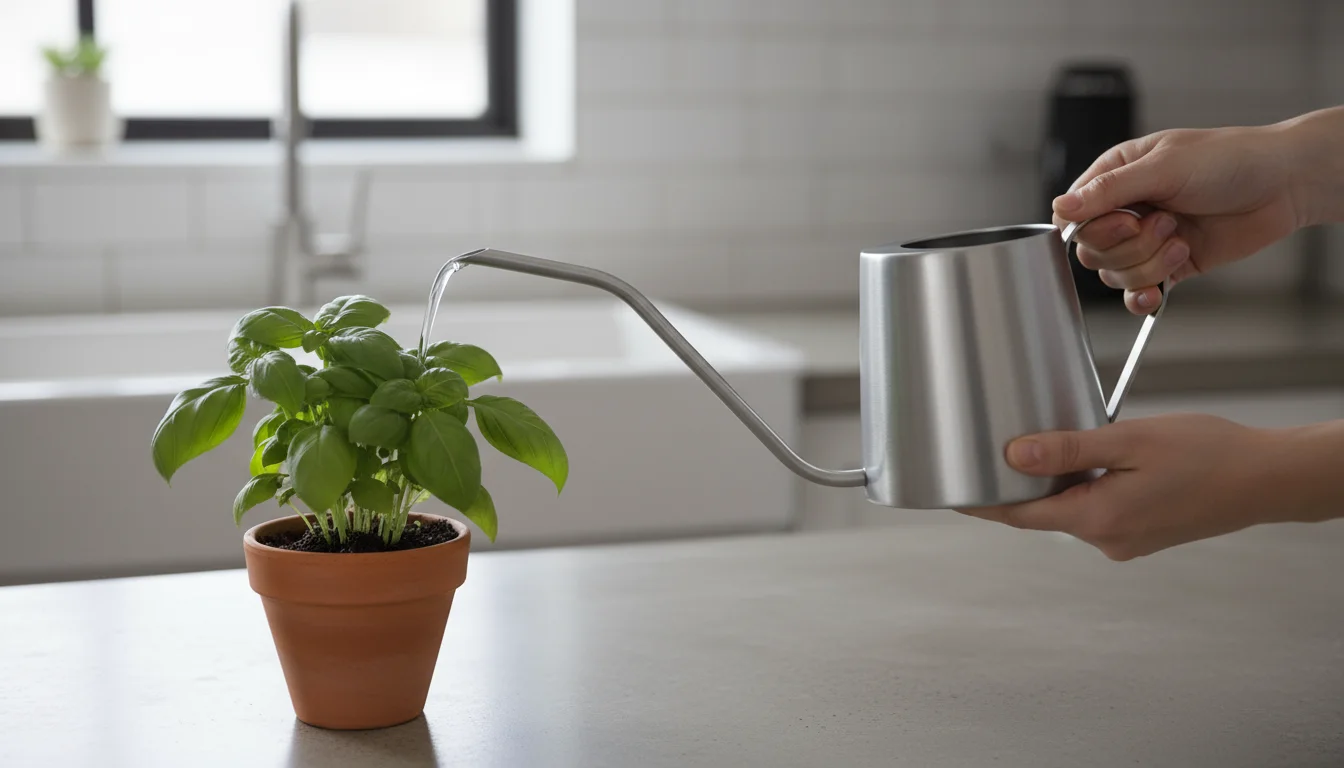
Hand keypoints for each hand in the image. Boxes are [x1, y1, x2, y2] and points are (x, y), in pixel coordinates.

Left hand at [957, 414, 1288, 560]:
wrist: (1266, 478)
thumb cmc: (1208, 452)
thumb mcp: (1130, 440)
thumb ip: (1069, 448)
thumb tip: (1014, 454)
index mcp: (1096, 519)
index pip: (1018, 514)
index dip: (980, 502)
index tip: (948, 491)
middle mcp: (1106, 540)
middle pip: (1041, 511)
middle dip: (1022, 481)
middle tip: (1002, 444)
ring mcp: (1124, 543)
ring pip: (1071, 508)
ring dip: (1061, 480)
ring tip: (1068, 443)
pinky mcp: (1139, 536)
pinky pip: (1096, 510)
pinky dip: (1088, 487)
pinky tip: (1103, 460)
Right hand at [1053, 124, 1305, 314]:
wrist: (1282, 184)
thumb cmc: (1228, 159)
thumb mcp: (1163, 167)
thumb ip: (1108, 191)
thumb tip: (1059, 209)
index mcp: (1116, 177)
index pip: (1073, 217)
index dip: (1092, 229)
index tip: (1126, 220)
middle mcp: (1126, 210)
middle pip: (1092, 251)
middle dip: (1130, 245)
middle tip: (1166, 222)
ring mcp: (1146, 240)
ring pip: (1115, 274)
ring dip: (1150, 263)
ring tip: (1182, 238)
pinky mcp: (1169, 265)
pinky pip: (1138, 292)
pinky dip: (1144, 295)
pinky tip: (1157, 291)